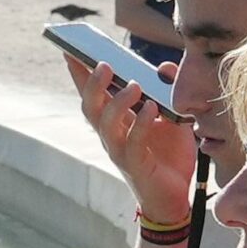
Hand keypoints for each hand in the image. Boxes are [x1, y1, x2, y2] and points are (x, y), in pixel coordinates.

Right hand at [68, 59, 195, 223]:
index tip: (71, 51)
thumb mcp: (172, 117)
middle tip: (103, 63)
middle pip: (91, 107)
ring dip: (116, 102)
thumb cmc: (169, 156)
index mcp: (116, 121)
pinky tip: (150, 108)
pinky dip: (140, 123)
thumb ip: (167, 91)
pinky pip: (132, 142)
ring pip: (105, 125)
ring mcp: (119, 151)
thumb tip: (165, 67)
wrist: (175, 197)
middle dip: (93, 85)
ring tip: (133, 85)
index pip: (93, 95)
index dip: (79, 74)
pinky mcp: (134, 165)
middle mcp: (111, 135)